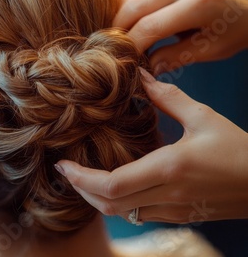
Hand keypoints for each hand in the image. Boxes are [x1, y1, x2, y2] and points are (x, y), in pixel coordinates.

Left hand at [56, 68, 247, 223]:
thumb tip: (141, 77)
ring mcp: (173, 210)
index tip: (62, 165)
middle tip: (66, 171)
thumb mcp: (204, 117)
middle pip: (108, 204)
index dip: (80, 178)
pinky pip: (138, 215)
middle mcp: (167, 195)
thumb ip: (168, 97)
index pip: (110, 184)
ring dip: (96, 198)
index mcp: (169, 168)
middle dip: (80, 190)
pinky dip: (118, 203)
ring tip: (83, 177)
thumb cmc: (239, 149)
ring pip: (121, 213)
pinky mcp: (179, 216)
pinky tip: (113, 185)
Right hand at [113, 0, 247, 74]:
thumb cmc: (230, 35)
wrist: (246, 12)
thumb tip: (142, 70)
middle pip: (133, 7)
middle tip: (115, 53)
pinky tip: (129, 32)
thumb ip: (172, 58)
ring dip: (121, 23)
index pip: (149, 26)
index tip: (124, 63)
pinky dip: (129, 15)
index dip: (131, 46)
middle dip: (118, 32)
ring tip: (122, 45)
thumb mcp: (207, 52)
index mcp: (197, 4)